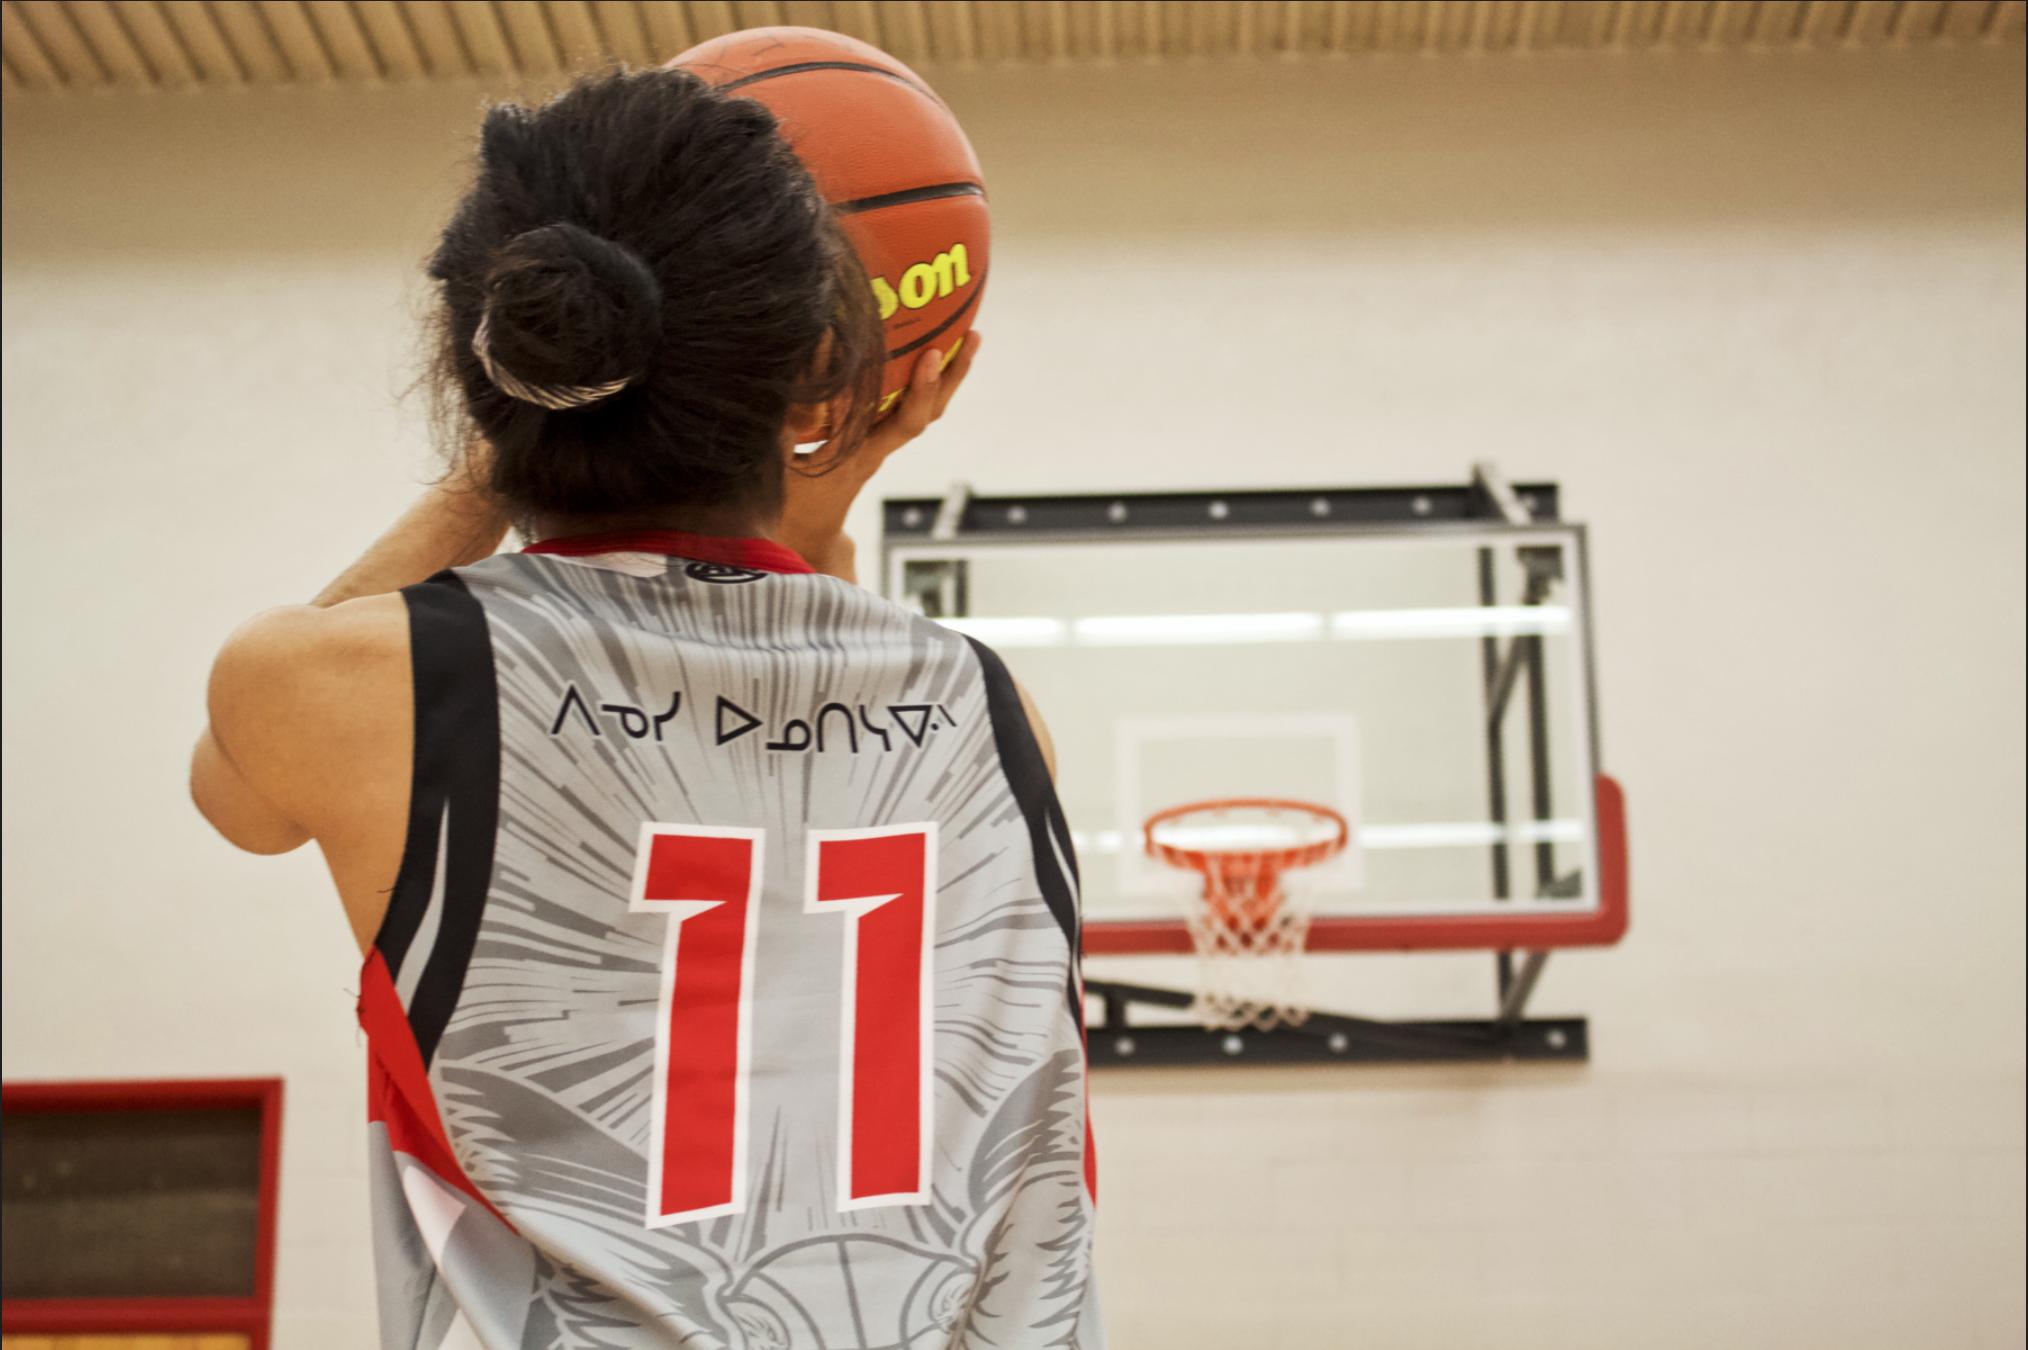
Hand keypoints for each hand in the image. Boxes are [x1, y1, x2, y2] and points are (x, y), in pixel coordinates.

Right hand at [779, 332, 980, 580]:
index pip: (900, 422)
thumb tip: (785, 377)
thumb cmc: (791, 502)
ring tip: (970, 336)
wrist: (809, 533)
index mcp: (859, 454)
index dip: (919, 390)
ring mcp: (879, 444)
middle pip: (927, 414)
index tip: (930, 354)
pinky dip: (923, 381)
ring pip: (924, 411)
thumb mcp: (779, 466)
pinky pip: (906, 408)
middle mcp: (877, 448)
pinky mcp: (875, 439)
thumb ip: (783, 426)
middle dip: (950, 376)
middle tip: (971, 336)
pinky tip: (929, 351)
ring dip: (948, 376)